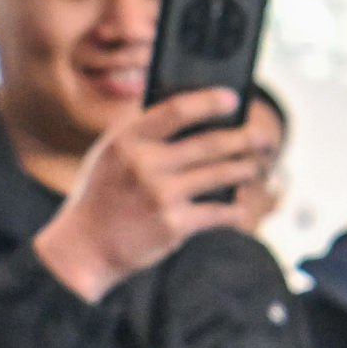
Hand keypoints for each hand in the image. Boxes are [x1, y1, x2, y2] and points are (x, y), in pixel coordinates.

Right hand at [30, 92, 274, 301]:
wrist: (84, 248)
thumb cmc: (102, 196)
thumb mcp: (109, 155)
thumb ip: (142, 134)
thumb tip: (191, 113)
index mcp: (127, 140)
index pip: (176, 110)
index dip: (209, 101)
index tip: (233, 99)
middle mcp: (144, 164)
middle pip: (210, 142)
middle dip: (244, 138)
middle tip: (262, 136)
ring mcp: (161, 195)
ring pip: (221, 174)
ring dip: (246, 170)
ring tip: (257, 167)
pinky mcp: (174, 225)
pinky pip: (218, 212)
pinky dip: (235, 210)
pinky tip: (242, 208)